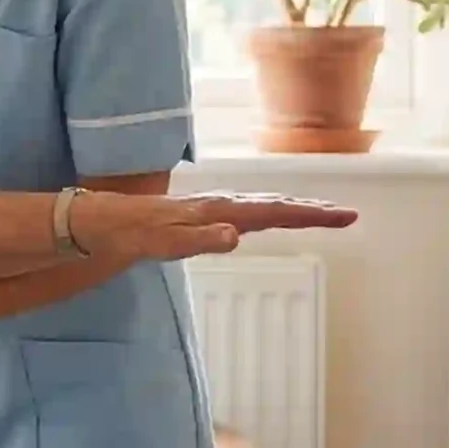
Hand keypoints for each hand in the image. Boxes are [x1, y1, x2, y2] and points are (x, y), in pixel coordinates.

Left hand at [66, 189, 357, 267]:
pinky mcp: (204, 216)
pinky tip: (273, 217)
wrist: (101, 223)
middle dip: (312, 210)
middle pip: (275, 205)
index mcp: (218, 211)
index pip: (273, 212)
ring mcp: (213, 209)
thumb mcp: (161, 242)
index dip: (309, 214)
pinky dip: (270, 213)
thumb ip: (198, 240)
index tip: (342, 216)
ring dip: (294, 209)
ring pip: (263, 206)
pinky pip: (246, 213)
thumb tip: (236, 235)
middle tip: (347, 215)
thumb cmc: (130, 234)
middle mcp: (220, 205)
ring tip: (323, 214)